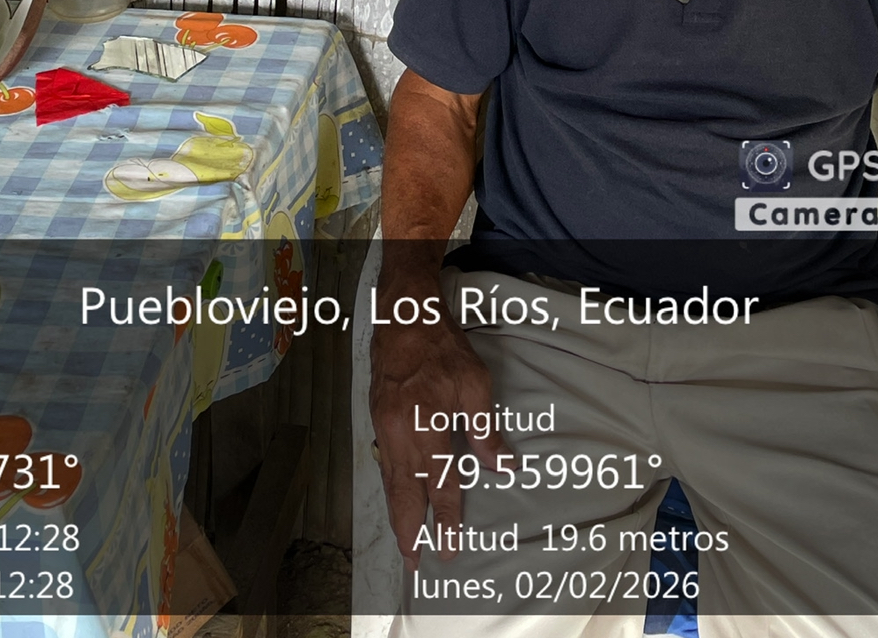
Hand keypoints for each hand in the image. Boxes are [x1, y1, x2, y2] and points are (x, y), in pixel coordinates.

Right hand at [370, 301, 498, 569]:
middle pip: (406, 494)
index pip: (441, 485)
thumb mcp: (474, 382)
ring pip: (390, 482)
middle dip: (410, 531)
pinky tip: (395, 498)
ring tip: (404, 541)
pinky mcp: (376, 418)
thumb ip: (484, 430)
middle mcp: (401, 433)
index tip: (449, 548)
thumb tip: (502, 467)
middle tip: (415, 562)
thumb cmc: (442, 347)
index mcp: (427, 426)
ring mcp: (384, 427)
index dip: (446, 520)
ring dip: (397, 515)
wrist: (403, 315)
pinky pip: (383, 463)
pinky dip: (389, 488)